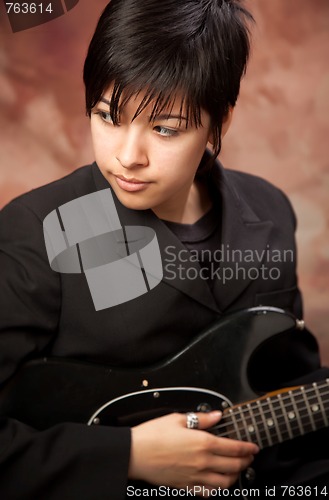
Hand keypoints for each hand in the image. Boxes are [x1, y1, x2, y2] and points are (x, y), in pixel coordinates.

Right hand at [128, 411, 258, 494]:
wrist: (135, 454)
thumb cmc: (153, 435)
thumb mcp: (177, 418)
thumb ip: (201, 418)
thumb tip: (217, 415)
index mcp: (202, 443)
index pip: (233, 447)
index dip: (246, 447)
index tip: (252, 447)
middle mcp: (202, 462)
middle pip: (233, 465)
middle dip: (245, 461)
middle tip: (249, 457)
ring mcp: (195, 477)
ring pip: (224, 483)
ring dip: (235, 476)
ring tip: (237, 470)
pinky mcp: (186, 487)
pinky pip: (208, 492)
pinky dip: (217, 489)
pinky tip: (218, 484)